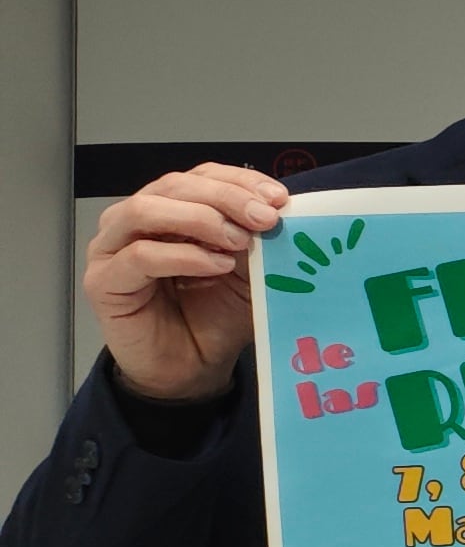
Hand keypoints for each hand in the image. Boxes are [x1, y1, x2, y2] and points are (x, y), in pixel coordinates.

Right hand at [85, 163, 287, 404]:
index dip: (239, 181)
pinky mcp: (103, 281)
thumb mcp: (249, 273)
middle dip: (226, 197)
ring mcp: (112, 248)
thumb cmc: (216, 317)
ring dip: (200, 219)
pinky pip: (140, 256)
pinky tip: (218, 265)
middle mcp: (135, 221)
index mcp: (170, 209)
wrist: (191, 370)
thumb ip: (256, 241)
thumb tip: (278, 211)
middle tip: (265, 218)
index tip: (279, 198)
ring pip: (147, 210)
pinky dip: (184, 256)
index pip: (200, 176)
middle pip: (174, 186)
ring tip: (241, 241)